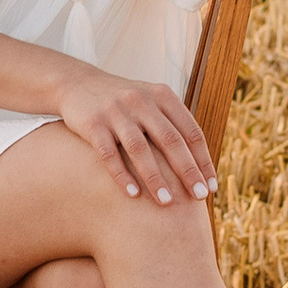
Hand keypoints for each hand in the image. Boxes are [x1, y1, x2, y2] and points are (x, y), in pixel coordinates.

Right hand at [59, 65, 216, 203]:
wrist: (77, 84)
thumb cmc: (124, 104)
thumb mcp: (151, 103)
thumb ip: (174, 126)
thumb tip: (202, 167)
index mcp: (162, 96)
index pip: (190, 131)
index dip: (203, 160)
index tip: (210, 187)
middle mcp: (141, 100)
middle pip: (170, 140)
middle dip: (187, 171)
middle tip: (198, 197)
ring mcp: (116, 111)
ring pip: (140, 148)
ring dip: (155, 178)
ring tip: (167, 203)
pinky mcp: (92, 123)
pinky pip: (108, 153)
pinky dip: (121, 175)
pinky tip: (133, 194)